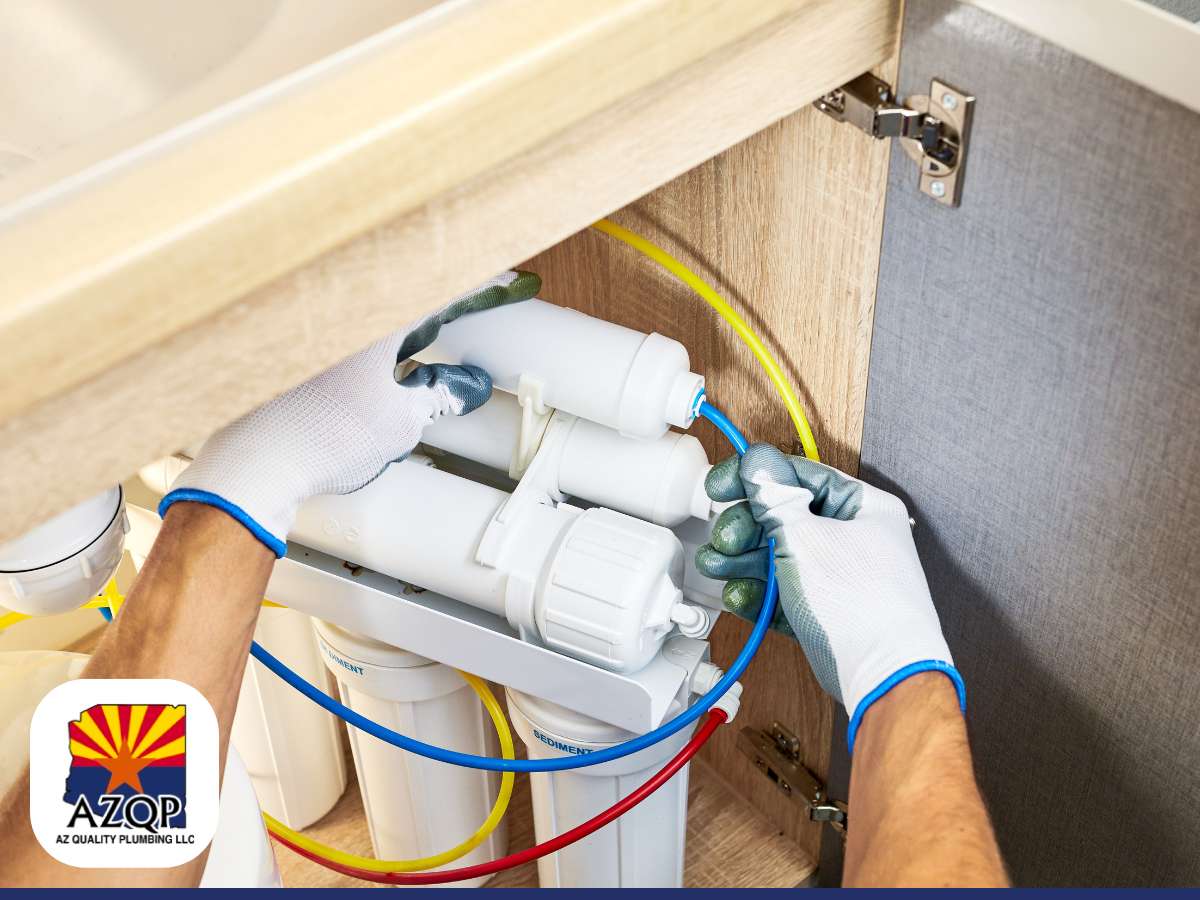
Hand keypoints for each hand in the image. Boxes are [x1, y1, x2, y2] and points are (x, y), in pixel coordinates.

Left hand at [160, 270, 539, 555]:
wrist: (250, 465)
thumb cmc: (317, 438)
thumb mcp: (399, 423)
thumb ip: (438, 396)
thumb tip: (464, 386)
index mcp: (371, 313)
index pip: (439, 285)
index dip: (478, 287)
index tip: (508, 284)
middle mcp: (336, 307)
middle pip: (404, 286)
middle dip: (443, 296)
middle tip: (479, 303)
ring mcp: (310, 327)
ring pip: (371, 305)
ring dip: (406, 317)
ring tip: (436, 334)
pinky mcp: (290, 349)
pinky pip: (342, 325)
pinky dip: (371, 335)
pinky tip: (386, 357)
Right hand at [694, 443, 963, 748]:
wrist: (885, 675)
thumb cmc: (861, 604)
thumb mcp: (804, 538)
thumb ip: (774, 500)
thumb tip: (758, 464)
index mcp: (862, 507)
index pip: (799, 476)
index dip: (755, 479)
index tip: (720, 487)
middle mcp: (855, 537)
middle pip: (785, 519)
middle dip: (745, 529)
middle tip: (724, 539)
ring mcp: (841, 576)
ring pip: (781, 557)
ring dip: (744, 562)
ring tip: (718, 568)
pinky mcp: (827, 610)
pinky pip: (787, 592)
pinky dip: (761, 594)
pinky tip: (740, 597)